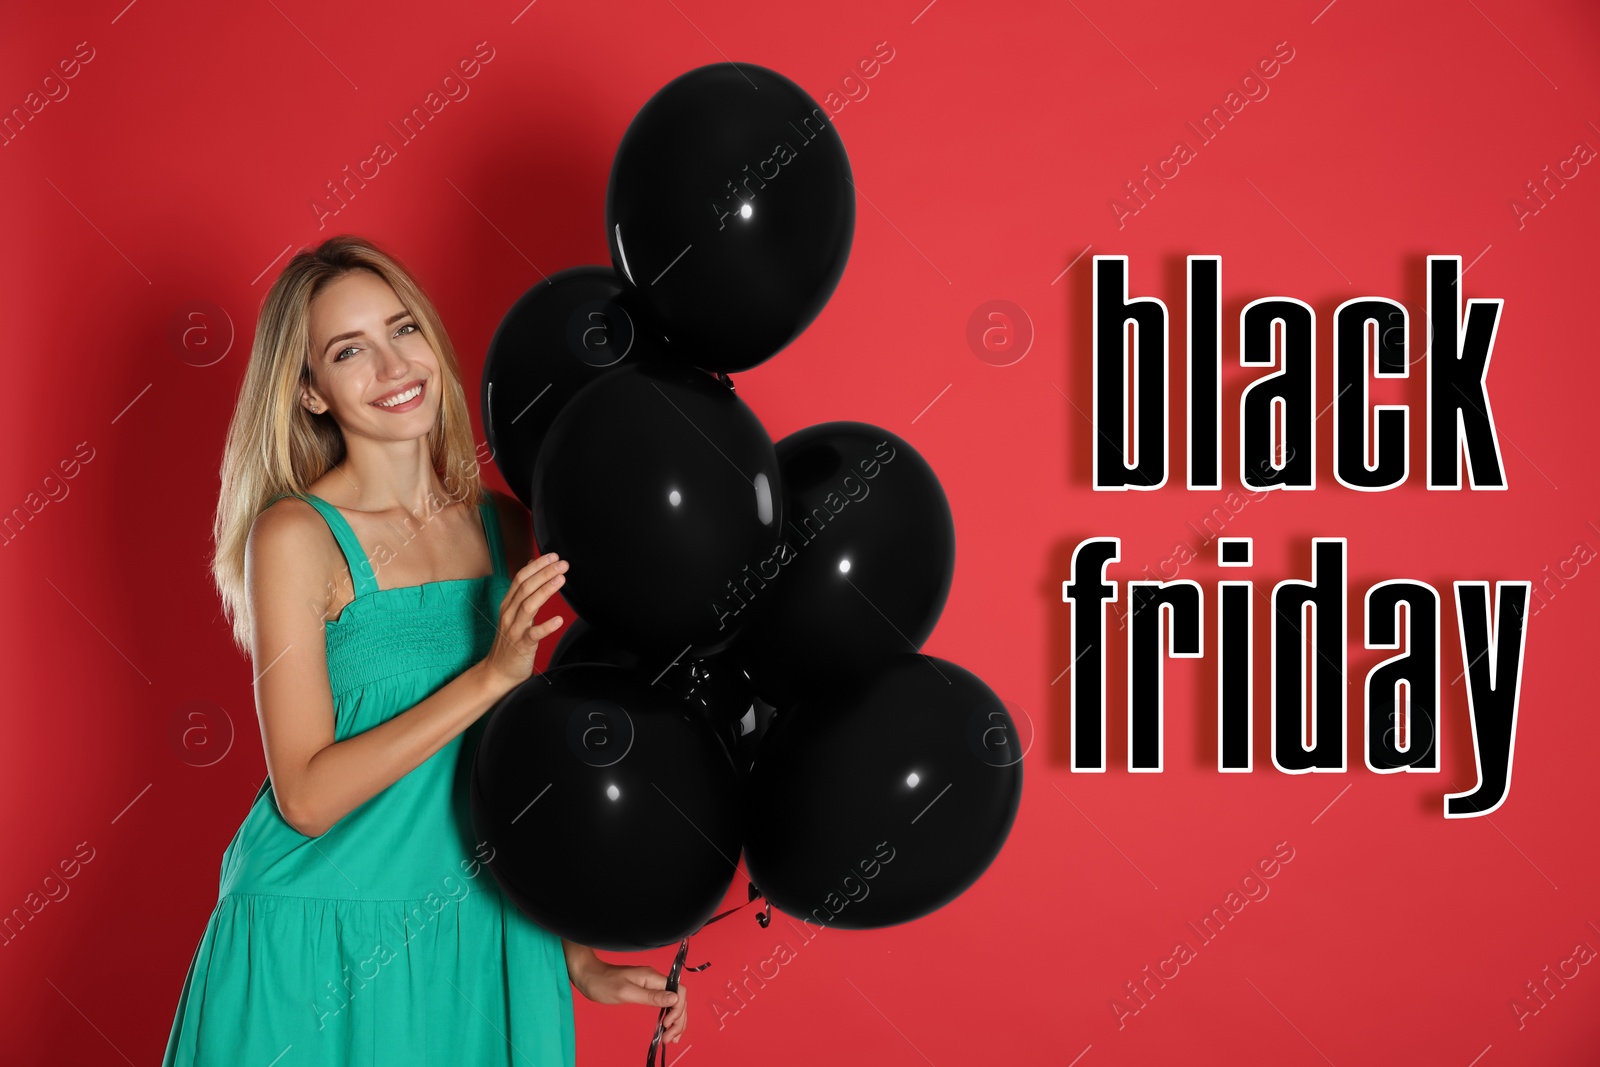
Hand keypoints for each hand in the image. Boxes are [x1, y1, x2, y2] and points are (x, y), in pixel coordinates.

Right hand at [479, 553, 568, 693]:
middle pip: (525, 588)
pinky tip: (559, 619)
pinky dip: (546, 626)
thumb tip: (531, 566)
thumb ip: (522, 591)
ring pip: (529, 605)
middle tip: (562, 563)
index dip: (536, 566)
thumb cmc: (510, 641)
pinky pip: (534, 634)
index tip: (553, 556)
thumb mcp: (514, 612)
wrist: (498, 671)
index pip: (520, 578)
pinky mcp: (521, 646)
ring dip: (545, 591)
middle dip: (544, 573)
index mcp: (508, 604)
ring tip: (561, 579)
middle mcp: (509, 614)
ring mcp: (514, 629)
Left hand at [570, 958, 687, 1044]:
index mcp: (653, 977)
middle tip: (670, 1038)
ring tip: (671, 1038)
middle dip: (678, 1019)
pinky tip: (667, 1028)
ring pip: (673, 1003)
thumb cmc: (604, 983)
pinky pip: (664, 1004)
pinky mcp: (646, 992)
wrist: (589, 976)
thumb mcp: (626, 992)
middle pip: (678, 999)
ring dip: (675, 1021)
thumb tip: (674, 999)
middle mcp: (655, 980)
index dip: (678, 1009)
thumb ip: (651, 997)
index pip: (679, 991)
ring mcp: (651, 986)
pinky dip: (668, 1017)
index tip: (667, 1025)